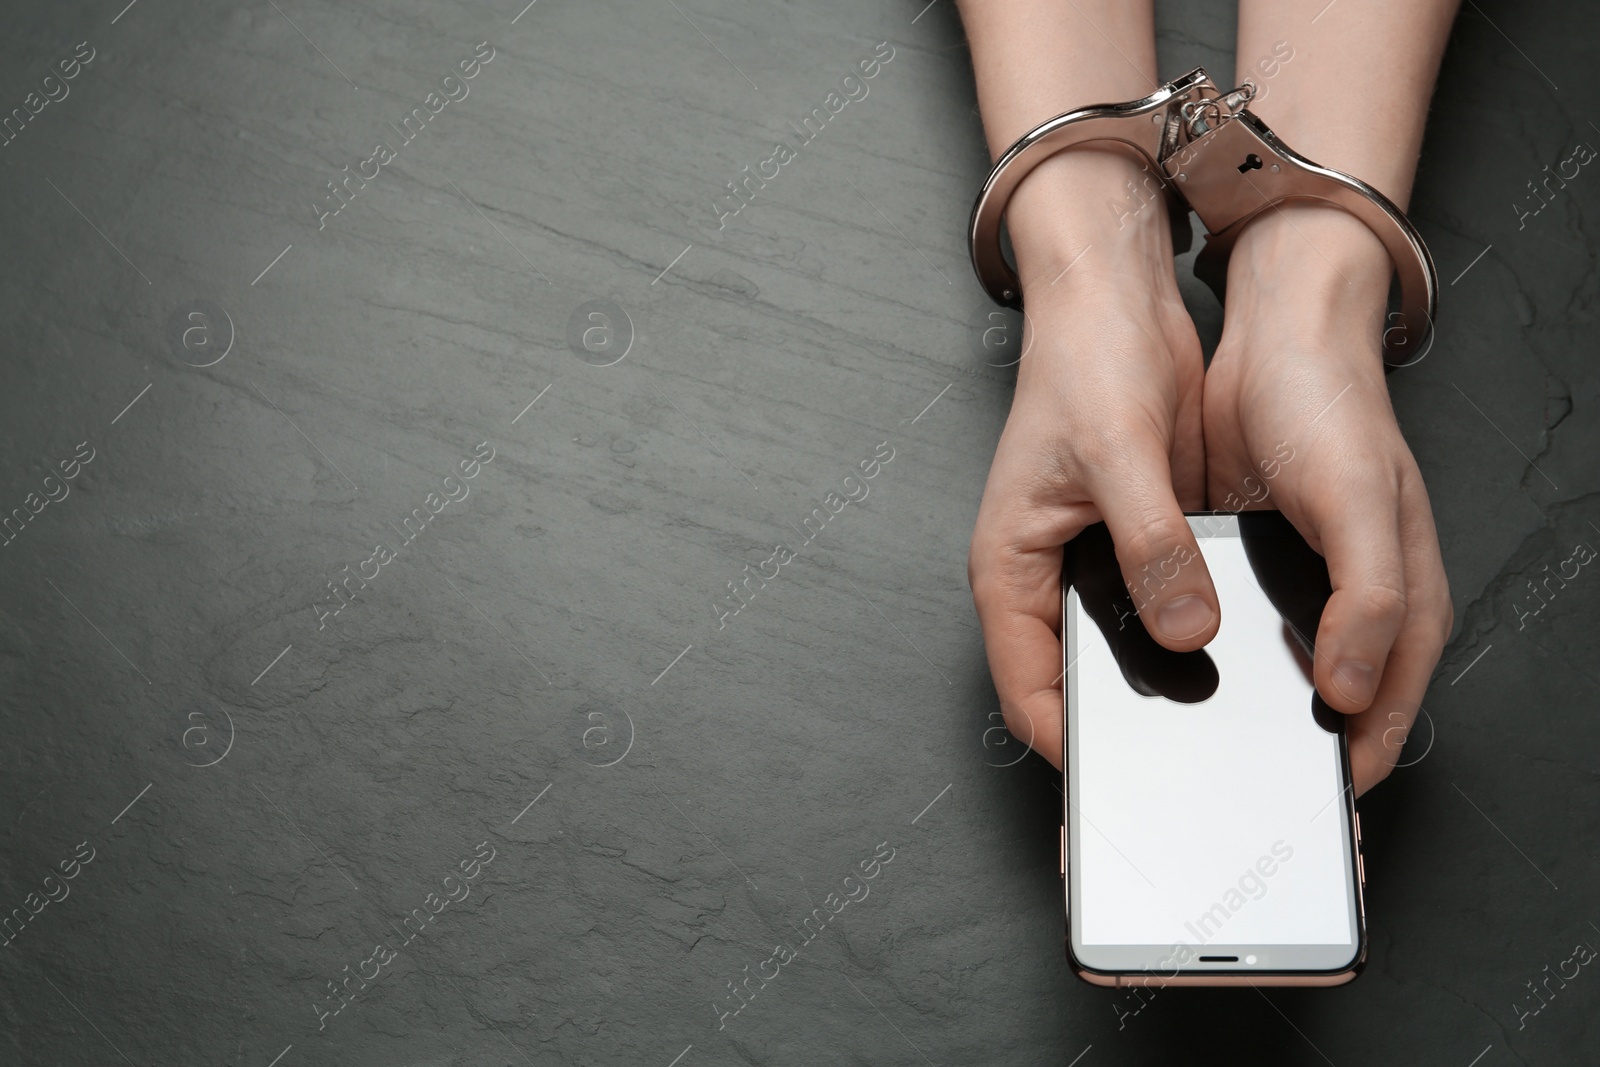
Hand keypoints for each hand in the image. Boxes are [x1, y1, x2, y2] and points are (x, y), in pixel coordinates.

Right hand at [968, 149, 1220, 769]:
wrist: (1115, 303)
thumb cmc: (1082, 364)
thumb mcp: (1118, 455)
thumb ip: (1152, 546)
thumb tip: (1190, 629)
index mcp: (1010, 568)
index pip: (1028, 691)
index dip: (1072, 744)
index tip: (1131, 782)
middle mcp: (1046, 579)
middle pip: (1075, 684)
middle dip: (1123, 729)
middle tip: (1187, 766)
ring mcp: (1094, 567)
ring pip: (1125, 656)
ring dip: (1165, 683)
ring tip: (1222, 721)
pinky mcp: (1140, 549)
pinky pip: (1165, 616)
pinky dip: (1197, 639)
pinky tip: (1242, 654)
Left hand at [1204, 203, 1452, 794]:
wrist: (1277, 337)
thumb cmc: (1336, 410)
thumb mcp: (1361, 503)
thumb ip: (1368, 598)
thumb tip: (1352, 688)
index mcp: (1396, 605)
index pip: (1375, 721)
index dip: (1342, 775)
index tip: (1293, 823)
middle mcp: (1347, 609)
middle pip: (1319, 714)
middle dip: (1278, 761)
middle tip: (1219, 806)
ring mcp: (1293, 592)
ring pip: (1264, 683)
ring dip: (1231, 718)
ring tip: (1178, 757)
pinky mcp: (1240, 571)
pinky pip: (1222, 641)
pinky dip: (1197, 670)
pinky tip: (1159, 683)